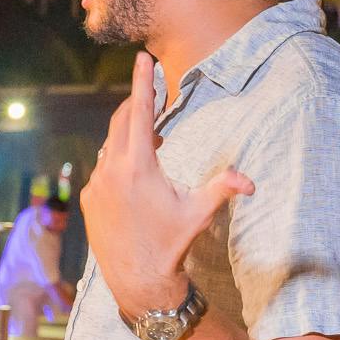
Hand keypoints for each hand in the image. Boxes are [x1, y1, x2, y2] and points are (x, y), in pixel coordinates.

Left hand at [80, 50, 250, 312]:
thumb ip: (223, 188)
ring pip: (110, 146)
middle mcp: (111, 170)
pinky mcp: (88, 199)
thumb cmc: (171, 245)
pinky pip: (103, 168)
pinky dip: (117, 161)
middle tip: (151, 95)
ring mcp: (96, 185)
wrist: (137, 280)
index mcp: (138, 166)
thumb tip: (251, 181)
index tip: (141, 58)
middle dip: (136, 106)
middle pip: (121, 122)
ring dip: (129, 137)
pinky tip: (134, 174)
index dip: (142, 83)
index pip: (139, 113)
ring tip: (152, 141)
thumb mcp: (198, 213)